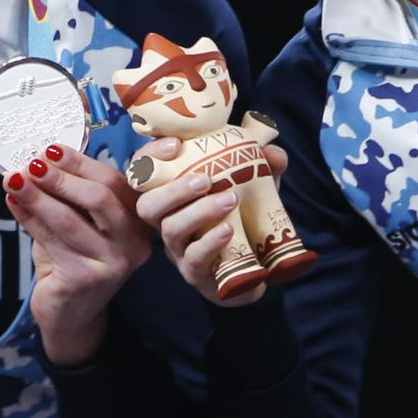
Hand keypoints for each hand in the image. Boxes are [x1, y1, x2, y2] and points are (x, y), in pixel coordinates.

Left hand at [2, 144, 152, 364]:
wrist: (70, 312)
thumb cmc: (74, 259)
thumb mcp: (80, 222)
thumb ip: (71, 195)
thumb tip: (40, 157)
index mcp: (138, 222)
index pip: (114, 182)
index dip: (80, 162)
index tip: (50, 148)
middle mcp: (134, 244)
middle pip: (99, 197)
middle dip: (61, 176)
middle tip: (30, 162)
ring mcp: (113, 264)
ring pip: (70, 218)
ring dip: (37, 195)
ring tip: (12, 179)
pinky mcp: (86, 279)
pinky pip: (51, 239)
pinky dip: (28, 217)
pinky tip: (12, 203)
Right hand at [131, 142, 289, 308]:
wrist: (254, 271)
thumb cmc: (243, 222)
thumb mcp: (255, 189)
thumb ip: (264, 168)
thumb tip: (273, 153)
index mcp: (173, 197)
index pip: (144, 173)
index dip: (150, 156)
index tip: (175, 144)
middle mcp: (167, 222)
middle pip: (147, 205)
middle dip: (173, 189)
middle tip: (205, 179)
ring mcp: (178, 249)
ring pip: (170, 229)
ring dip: (198, 212)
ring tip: (230, 199)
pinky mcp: (194, 273)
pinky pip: (193, 258)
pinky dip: (209, 242)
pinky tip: (228, 230)